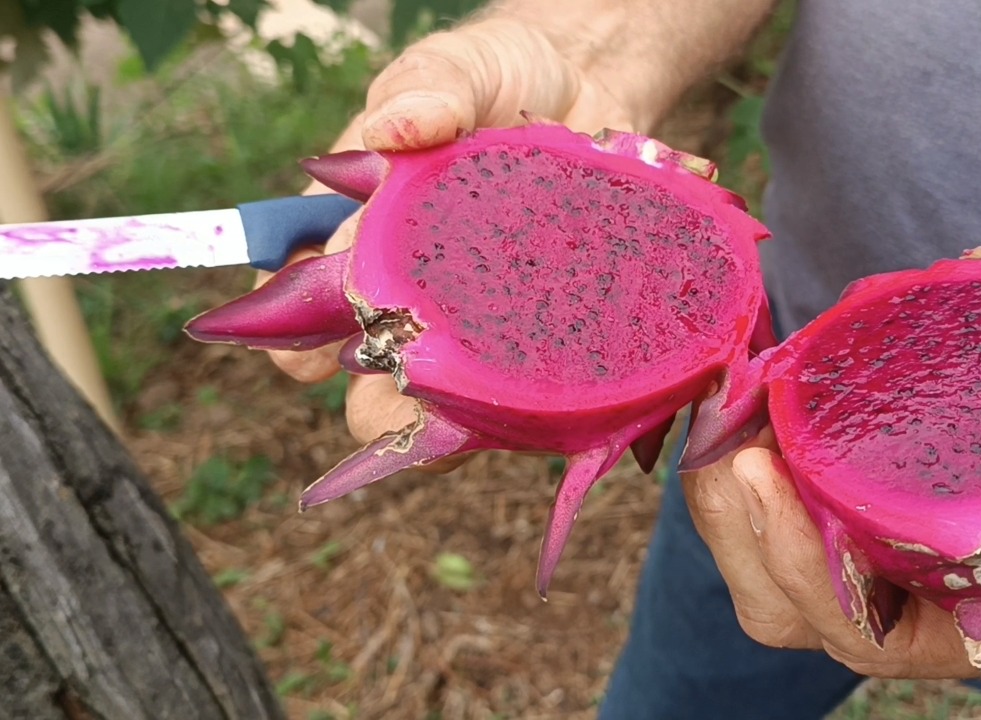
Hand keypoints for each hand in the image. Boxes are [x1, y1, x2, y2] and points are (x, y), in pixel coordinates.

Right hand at [258, 17, 635, 449]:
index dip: (294, 332)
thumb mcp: (456, 67)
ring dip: (443, 420)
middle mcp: (415, 279)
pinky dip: (523, 401)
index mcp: (367, 224)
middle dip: (373, 398)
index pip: (309, 288)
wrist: (594, 82)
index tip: (300, 358)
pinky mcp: (546, 321)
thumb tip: (396, 129)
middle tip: (388, 413)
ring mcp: (481, 308)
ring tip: (450, 438)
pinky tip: (532, 413)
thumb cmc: (502, 76)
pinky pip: (527, 376)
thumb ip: (425, 87)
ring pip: (447, 387)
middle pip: (373, 358)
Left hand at [682, 407, 980, 679]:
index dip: (818, 578)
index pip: (878, 637)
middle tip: (734, 445)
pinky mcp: (841, 483)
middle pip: (793, 611)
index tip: (776, 480)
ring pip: (760, 558)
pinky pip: (760, 498)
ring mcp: (871, 539)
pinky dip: (733, 452)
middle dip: (746, 539)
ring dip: (721, 496)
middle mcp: (919, 591)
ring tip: (722, 409)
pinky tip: (734, 389)